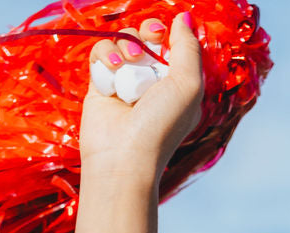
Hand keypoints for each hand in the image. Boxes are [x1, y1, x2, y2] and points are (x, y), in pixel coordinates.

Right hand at [80, 14, 204, 178]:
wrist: (123, 158)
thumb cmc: (161, 126)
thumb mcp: (188, 84)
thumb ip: (189, 47)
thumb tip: (185, 16)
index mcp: (177, 83)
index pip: (172, 43)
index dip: (166, 32)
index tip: (161, 36)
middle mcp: (152, 81)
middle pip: (146, 36)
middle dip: (144, 33)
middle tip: (141, 47)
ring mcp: (126, 82)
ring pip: (122, 41)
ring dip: (124, 45)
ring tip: (123, 64)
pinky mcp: (101, 84)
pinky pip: (101, 53)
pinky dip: (104, 55)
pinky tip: (110, 70)